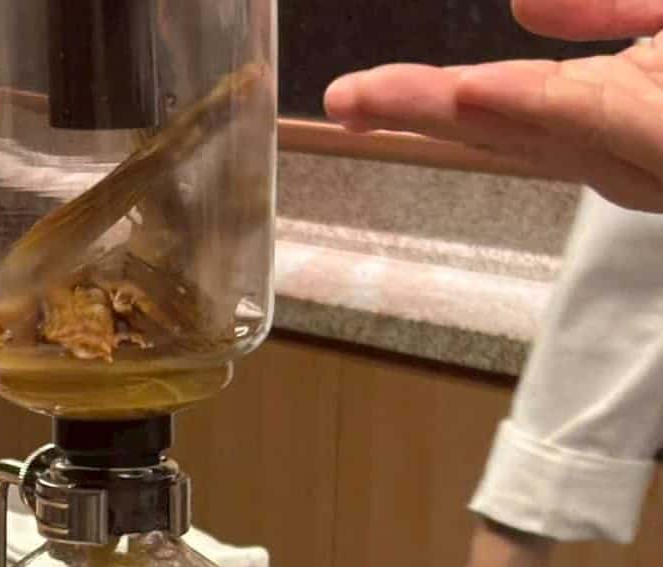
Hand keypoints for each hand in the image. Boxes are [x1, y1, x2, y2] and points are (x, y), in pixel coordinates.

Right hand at [325, 8, 662, 210]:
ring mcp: (638, 148)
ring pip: (528, 130)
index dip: (428, 99)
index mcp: (611, 110)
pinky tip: (470, 92)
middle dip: (413, 112)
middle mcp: (611, 142)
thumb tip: (518, 5)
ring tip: (367, 99)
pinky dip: (525, 105)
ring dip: (443, 112)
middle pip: (495, 128)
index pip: (503, 104)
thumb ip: (606, 5)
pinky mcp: (662, 141)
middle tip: (339, 104)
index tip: (357, 98)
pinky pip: (590, 121)